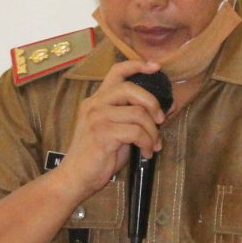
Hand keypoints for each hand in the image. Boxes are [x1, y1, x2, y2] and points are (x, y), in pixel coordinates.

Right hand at [52, 59, 168, 198]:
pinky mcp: (102, 133)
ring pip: (137, 113)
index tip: (156, 67)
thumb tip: (165, 109)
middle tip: (160, 120)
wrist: (76, 177)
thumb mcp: (118, 131)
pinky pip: (136, 132)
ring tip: (153, 145)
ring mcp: (97, 118)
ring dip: (152, 131)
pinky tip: (146, 153)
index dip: (137, 65)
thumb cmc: (98, 157)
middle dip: (152, 102)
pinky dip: (147, 143)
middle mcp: (95, 104)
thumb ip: (136, 118)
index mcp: (97, 100)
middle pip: (129, 88)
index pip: (116, 71)